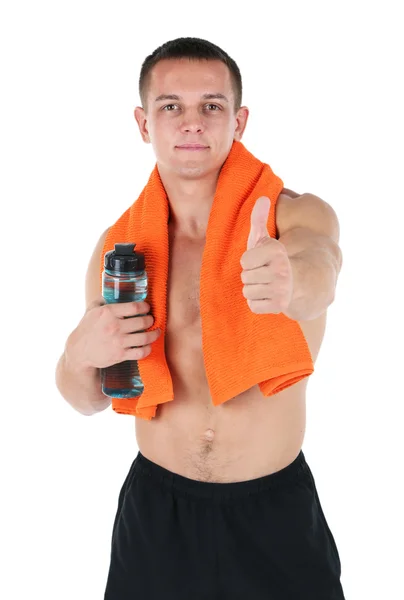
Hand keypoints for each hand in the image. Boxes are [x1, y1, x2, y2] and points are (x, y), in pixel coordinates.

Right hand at [66, 297, 160, 369]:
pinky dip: (148, 348)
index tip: (147, 308)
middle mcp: (114, 326)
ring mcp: (118, 342)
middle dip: (151, 320)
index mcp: (108, 312)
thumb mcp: (92, 309)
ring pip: (145, 337)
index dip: (145, 307)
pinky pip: (141, 352)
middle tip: (151, 320)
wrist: (79, 351)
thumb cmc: (87, 328)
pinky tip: (148, 345)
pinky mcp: (120, 355)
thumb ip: (103, 299)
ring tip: (155, 332)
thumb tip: (114, 289)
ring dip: (154, 334)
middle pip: (143, 321)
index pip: (135, 307)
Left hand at [240, 196, 293, 314]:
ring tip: (266, 285)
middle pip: (245, 277)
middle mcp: (281, 270)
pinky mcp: (279, 306)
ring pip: (248, 292)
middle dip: (252, 276)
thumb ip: (259, 219)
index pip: (244, 261)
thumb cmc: (274, 260)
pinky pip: (253, 305)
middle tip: (265, 274)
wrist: (299, 283)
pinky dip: (258, 303)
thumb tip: (261, 197)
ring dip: (254, 290)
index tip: (262, 261)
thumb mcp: (266, 239)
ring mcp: (281, 290)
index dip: (250, 261)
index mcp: (277, 252)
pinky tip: (268, 296)